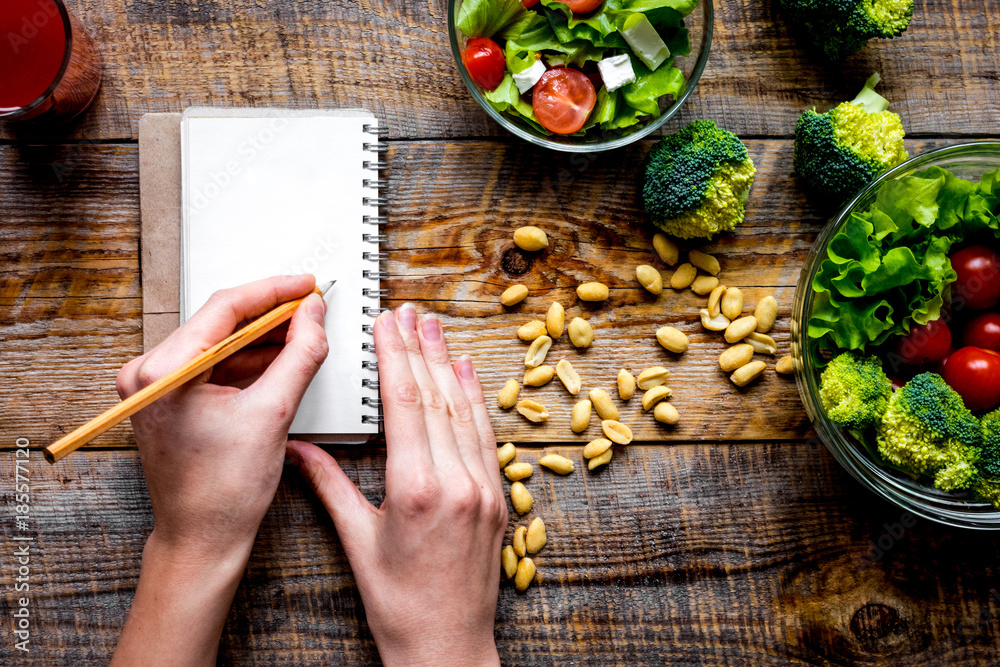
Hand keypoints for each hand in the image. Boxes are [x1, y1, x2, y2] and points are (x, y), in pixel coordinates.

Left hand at [112, 274, 328, 665]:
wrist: (202, 539)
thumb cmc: (223, 494)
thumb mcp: (274, 413)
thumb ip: (300, 354)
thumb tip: (314, 316)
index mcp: (163, 374)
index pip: (224, 308)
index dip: (274, 291)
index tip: (306, 285)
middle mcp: (147, 375)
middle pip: (219, 322)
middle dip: (271, 314)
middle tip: (311, 307)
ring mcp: (153, 387)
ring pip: (218, 342)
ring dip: (261, 337)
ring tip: (303, 332)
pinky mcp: (165, 398)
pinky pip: (212, 364)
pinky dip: (247, 359)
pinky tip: (280, 357)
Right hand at [288, 303, 506, 666]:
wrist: (447, 647)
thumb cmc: (400, 604)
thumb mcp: (356, 542)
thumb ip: (329, 487)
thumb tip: (298, 449)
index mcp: (417, 489)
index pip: (406, 403)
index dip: (395, 357)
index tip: (387, 324)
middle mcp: (457, 483)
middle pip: (437, 398)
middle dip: (420, 349)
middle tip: (410, 312)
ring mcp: (484, 489)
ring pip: (465, 411)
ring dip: (449, 365)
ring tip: (437, 329)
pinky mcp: (498, 499)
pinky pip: (486, 437)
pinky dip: (475, 401)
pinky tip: (468, 375)